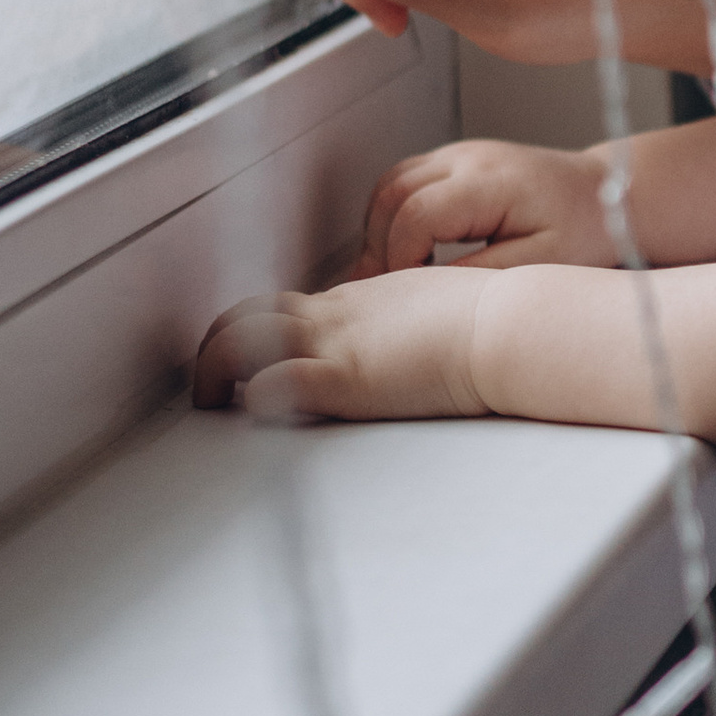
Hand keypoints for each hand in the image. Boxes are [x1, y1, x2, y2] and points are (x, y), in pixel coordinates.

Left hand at [192, 268, 493, 424]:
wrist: (506, 326)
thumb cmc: (489, 322)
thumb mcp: (434, 312)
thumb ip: (405, 326)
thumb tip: (411, 347)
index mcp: (355, 302)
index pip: (284, 307)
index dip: (256, 330)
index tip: (248, 355)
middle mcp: (334, 316)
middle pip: (246, 314)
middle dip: (215, 345)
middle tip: (209, 381)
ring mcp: (334, 344)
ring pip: (240, 339)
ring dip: (213, 369)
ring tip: (212, 402)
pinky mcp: (343, 377)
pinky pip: (273, 381)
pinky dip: (253, 397)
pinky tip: (253, 413)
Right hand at [350, 138, 618, 275]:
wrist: (608, 194)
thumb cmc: (585, 231)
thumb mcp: (542, 264)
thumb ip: (483, 274)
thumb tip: (427, 289)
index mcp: (491, 181)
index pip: (417, 214)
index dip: (401, 257)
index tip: (409, 294)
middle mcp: (467, 158)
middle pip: (392, 195)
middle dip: (379, 245)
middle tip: (384, 292)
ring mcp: (459, 154)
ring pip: (390, 184)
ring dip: (379, 228)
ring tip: (391, 274)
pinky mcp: (456, 160)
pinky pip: (404, 181)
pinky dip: (393, 214)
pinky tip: (405, 249)